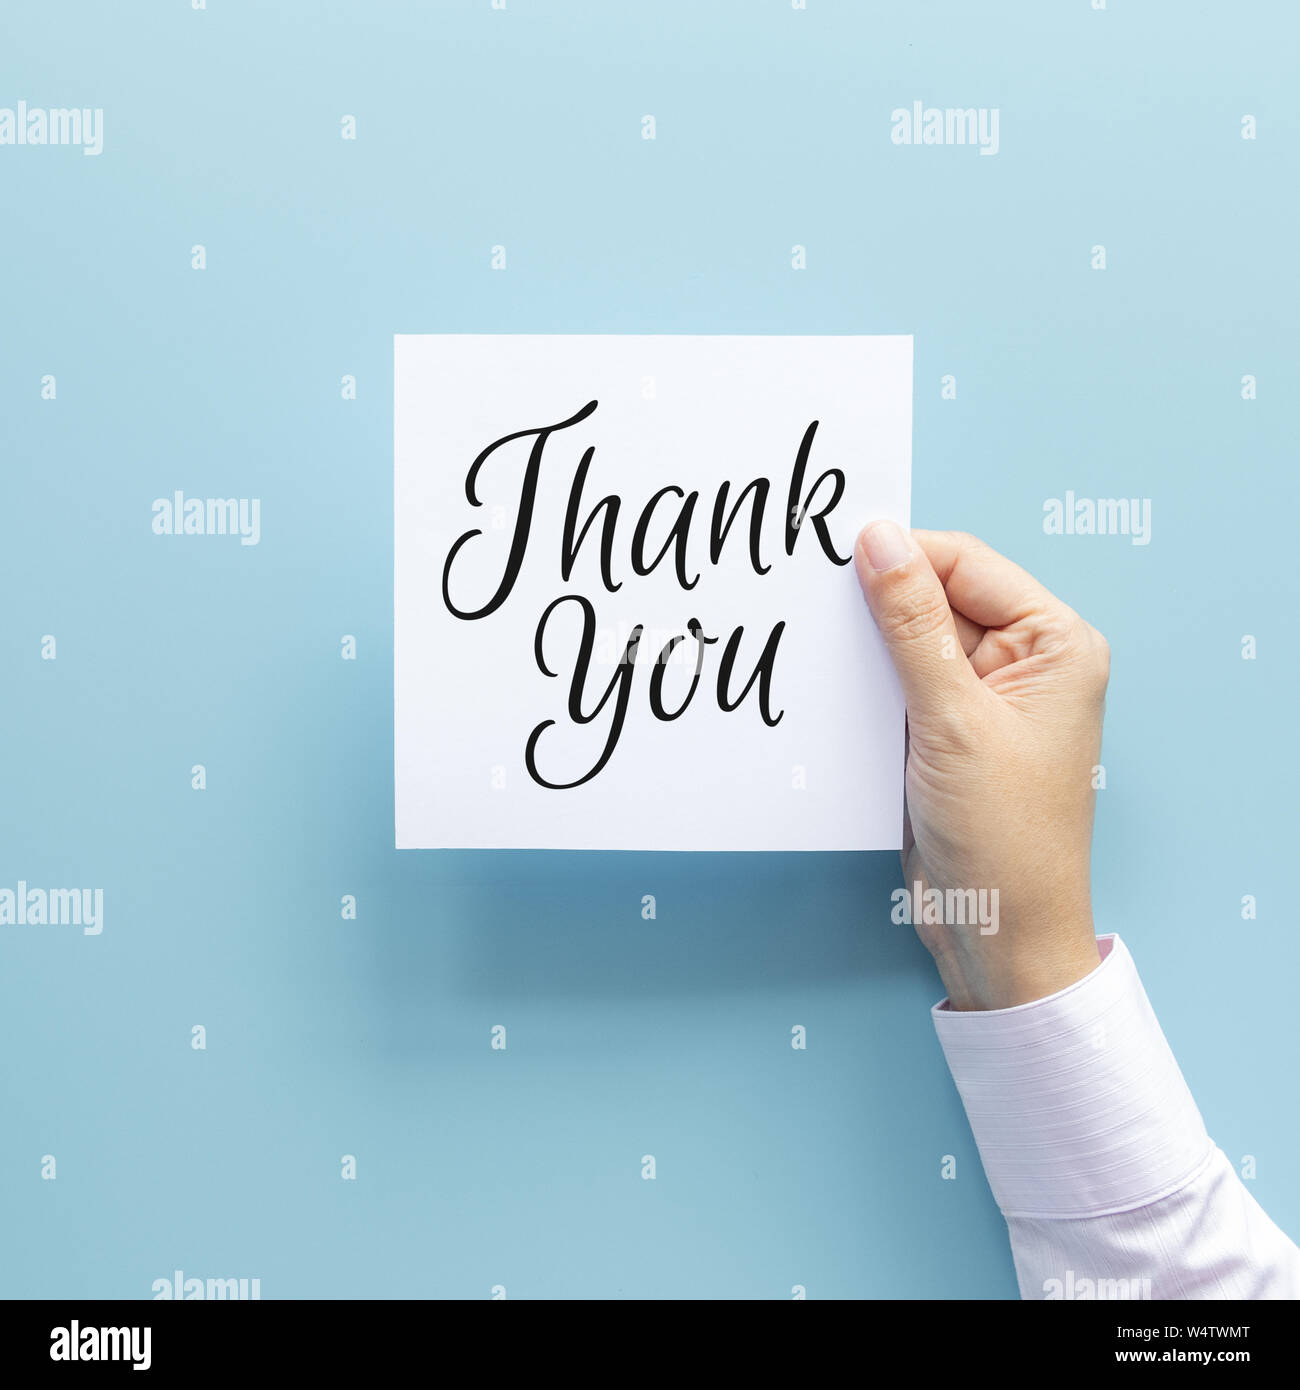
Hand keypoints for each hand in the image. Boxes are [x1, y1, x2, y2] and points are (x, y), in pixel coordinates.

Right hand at [854, 524, 1107, 1010]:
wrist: (998, 935)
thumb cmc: (1005, 836)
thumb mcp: (953, 720)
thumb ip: (912, 625)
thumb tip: (878, 539)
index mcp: (1055, 643)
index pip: (966, 563)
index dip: (901, 554)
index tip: (833, 551)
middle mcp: (1024, 662)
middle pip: (937, 597)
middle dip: (878, 602)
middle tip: (812, 599)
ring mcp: (982, 699)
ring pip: (910, 642)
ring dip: (866, 647)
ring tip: (816, 647)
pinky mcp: (946, 733)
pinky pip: (899, 685)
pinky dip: (865, 685)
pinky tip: (829, 688)